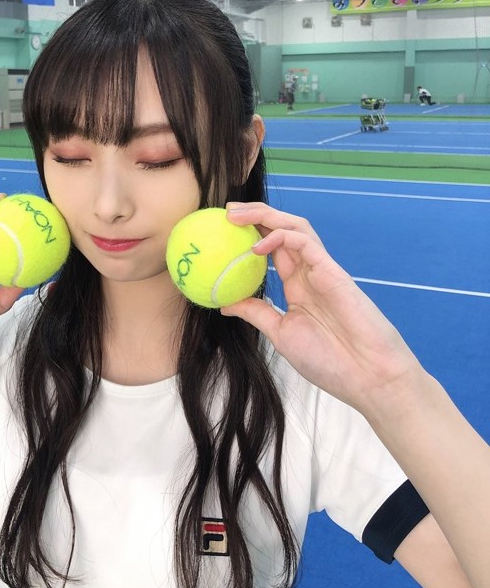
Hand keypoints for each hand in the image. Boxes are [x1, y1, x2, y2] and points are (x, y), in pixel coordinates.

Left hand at [222, 202, 421, 415]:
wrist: (366, 376)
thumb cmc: (328, 361)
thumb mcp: (280, 333)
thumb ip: (256, 313)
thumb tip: (224, 303)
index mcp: (297, 286)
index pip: (271, 248)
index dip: (250, 234)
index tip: (222, 229)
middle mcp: (308, 272)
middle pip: (281, 230)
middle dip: (255, 215)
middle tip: (226, 211)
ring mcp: (321, 269)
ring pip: (294, 228)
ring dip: (265, 217)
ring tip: (236, 215)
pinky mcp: (332, 271)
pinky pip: (305, 243)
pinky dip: (280, 237)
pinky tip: (257, 247)